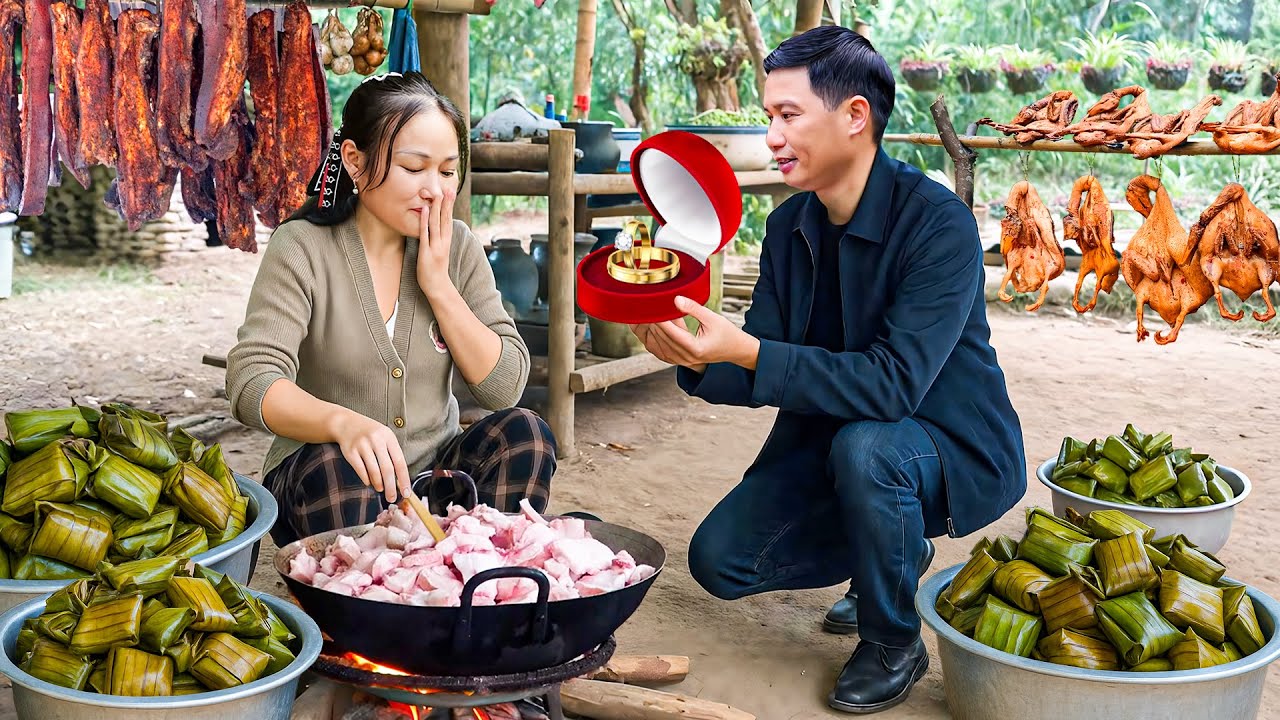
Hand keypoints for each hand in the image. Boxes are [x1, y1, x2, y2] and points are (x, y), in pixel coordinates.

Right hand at [330, 410, 411, 503]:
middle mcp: (376, 440)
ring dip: (378, 484)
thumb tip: (400, 480)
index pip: (400, 462)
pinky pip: (361, 470)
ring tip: (380, 488)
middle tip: (392, 498)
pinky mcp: (350, 451)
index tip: (406, 493)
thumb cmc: (370, 434)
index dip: (404, 479)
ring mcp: (362, 445)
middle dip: (391, 487)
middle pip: (387, 469)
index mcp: (389, 437)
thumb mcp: (384, 437)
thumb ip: (392, 454)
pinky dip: (366, 479)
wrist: (346, 423)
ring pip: (374, 471)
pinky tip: (369, 482)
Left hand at [416, 187, 456, 294]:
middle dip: (447, 204)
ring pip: (436, 223)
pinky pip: (425, 233)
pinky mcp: (426, 251)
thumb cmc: (437, 270)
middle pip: (445, 219)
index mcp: (447, 241)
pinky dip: (424, 221)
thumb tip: (435, 230)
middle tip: (449, 189)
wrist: (438, 287)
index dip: (450, 206)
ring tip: (437, 194)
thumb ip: (438, 240)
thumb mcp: (439, 252)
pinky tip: (424, 209)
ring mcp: (435, 246)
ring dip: (436, 208)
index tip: (451, 193)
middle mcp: (443, 242)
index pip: (449, 220)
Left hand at [630, 296, 757, 371]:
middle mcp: (687, 358)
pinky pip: (659, 351)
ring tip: (644, 315)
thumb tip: (675, 299)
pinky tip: (647, 328)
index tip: (651, 308)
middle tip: (644, 308)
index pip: (673, 333)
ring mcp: (682, 361)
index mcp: (696, 349)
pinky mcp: (678, 360)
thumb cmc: (727, 334)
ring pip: (657, 347)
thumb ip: (693, 308)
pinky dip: (651, 339)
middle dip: (653, 323)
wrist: (735, 350)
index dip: (661, 320)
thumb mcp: (713, 318)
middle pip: (663, 339)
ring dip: (649, 331)